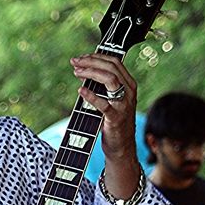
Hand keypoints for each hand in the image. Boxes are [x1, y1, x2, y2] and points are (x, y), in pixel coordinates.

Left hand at [70, 53, 139, 197]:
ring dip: (90, 72)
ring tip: (76, 72)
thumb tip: (82, 71)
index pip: (114, 62)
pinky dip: (91, 95)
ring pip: (110, 79)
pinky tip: (80, 90)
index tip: (81, 58)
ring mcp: (123, 105)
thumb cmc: (113, 122)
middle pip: (111, 67)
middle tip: (75, 62)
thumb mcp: (111, 100)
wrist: (121, 147)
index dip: (96, 57)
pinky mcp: (116, 118)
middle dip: (91, 61)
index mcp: (129, 84)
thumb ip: (101, 86)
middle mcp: (129, 92)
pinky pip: (104, 104)